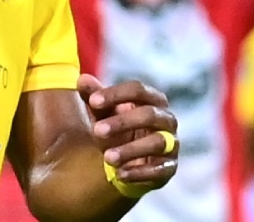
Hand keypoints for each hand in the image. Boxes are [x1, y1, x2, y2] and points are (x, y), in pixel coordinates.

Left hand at [79, 74, 178, 189]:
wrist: (129, 159)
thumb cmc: (117, 127)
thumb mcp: (103, 112)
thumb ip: (93, 96)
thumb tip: (82, 80)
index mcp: (152, 99)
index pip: (138, 89)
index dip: (116, 94)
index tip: (93, 101)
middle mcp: (166, 120)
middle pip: (149, 114)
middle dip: (122, 122)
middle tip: (96, 131)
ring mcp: (171, 144)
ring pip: (157, 142)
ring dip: (131, 150)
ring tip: (107, 157)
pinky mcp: (169, 168)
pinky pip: (159, 170)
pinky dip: (140, 173)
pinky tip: (120, 174)